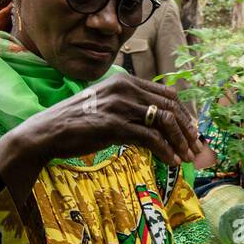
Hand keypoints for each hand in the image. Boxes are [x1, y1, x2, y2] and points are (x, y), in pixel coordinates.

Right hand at [0, 75, 202, 196]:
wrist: (47, 132)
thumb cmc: (78, 122)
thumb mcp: (108, 106)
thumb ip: (132, 109)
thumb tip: (161, 125)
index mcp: (126, 81)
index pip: (167, 94)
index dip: (185, 114)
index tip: (192, 132)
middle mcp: (125, 88)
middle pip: (171, 106)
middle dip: (188, 130)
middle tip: (196, 148)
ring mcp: (119, 105)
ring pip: (164, 121)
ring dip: (180, 142)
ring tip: (185, 158)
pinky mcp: (113, 124)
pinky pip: (150, 138)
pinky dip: (165, 150)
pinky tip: (170, 161)